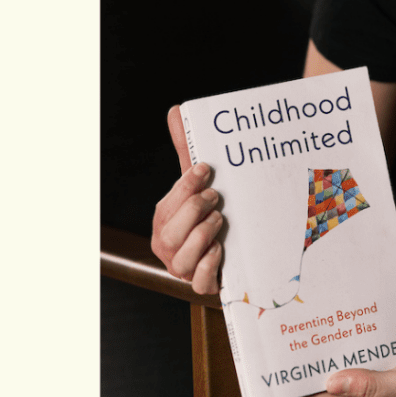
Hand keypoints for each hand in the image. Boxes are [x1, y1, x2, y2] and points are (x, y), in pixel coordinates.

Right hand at [149, 105, 223, 294]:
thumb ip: (188, 150)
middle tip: (217, 198)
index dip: (187, 185)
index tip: (207, 169)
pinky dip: (208, 267)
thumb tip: (176, 111)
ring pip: (182, 259)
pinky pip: (197, 283)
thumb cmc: (210, 211)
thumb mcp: (200, 182)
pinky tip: (221, 250)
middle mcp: (168, 246)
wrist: (231, 248)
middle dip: (195, 211)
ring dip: (204, 236)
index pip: (169, 203)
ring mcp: (182, 267)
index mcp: (164, 219)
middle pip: (170, 233)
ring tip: (220, 221)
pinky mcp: (201, 285)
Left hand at [249, 353, 395, 396]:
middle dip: (289, 395)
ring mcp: (374, 394)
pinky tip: (333, 351)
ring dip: (310, 378)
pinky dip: (339, 365)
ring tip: (285, 366)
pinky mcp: (383, 382)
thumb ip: (371, 383)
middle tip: (259, 388)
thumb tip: (332, 381)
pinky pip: (353, 374)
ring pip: (334, 384)